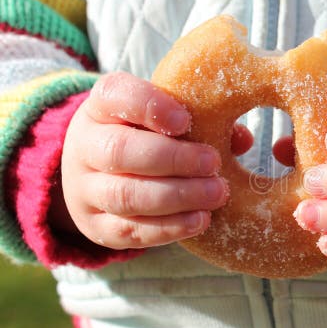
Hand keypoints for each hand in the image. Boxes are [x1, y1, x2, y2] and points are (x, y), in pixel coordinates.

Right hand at [59, 72, 252, 248]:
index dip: (150, 106)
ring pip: (125, 195)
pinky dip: (169, 228)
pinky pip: (129, 231)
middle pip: (119, 151)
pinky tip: (200, 220)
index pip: (115, 95)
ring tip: (216, 193)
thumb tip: (242, 139)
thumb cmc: (145, 137)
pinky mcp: (95, 226)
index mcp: (101, 107)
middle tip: (213, 163)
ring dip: (177, 196)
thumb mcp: (163, 119)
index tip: (185, 120)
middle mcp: (84, 146)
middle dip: (173, 159)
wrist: (96, 174)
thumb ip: (201, 123)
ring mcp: (84, 190)